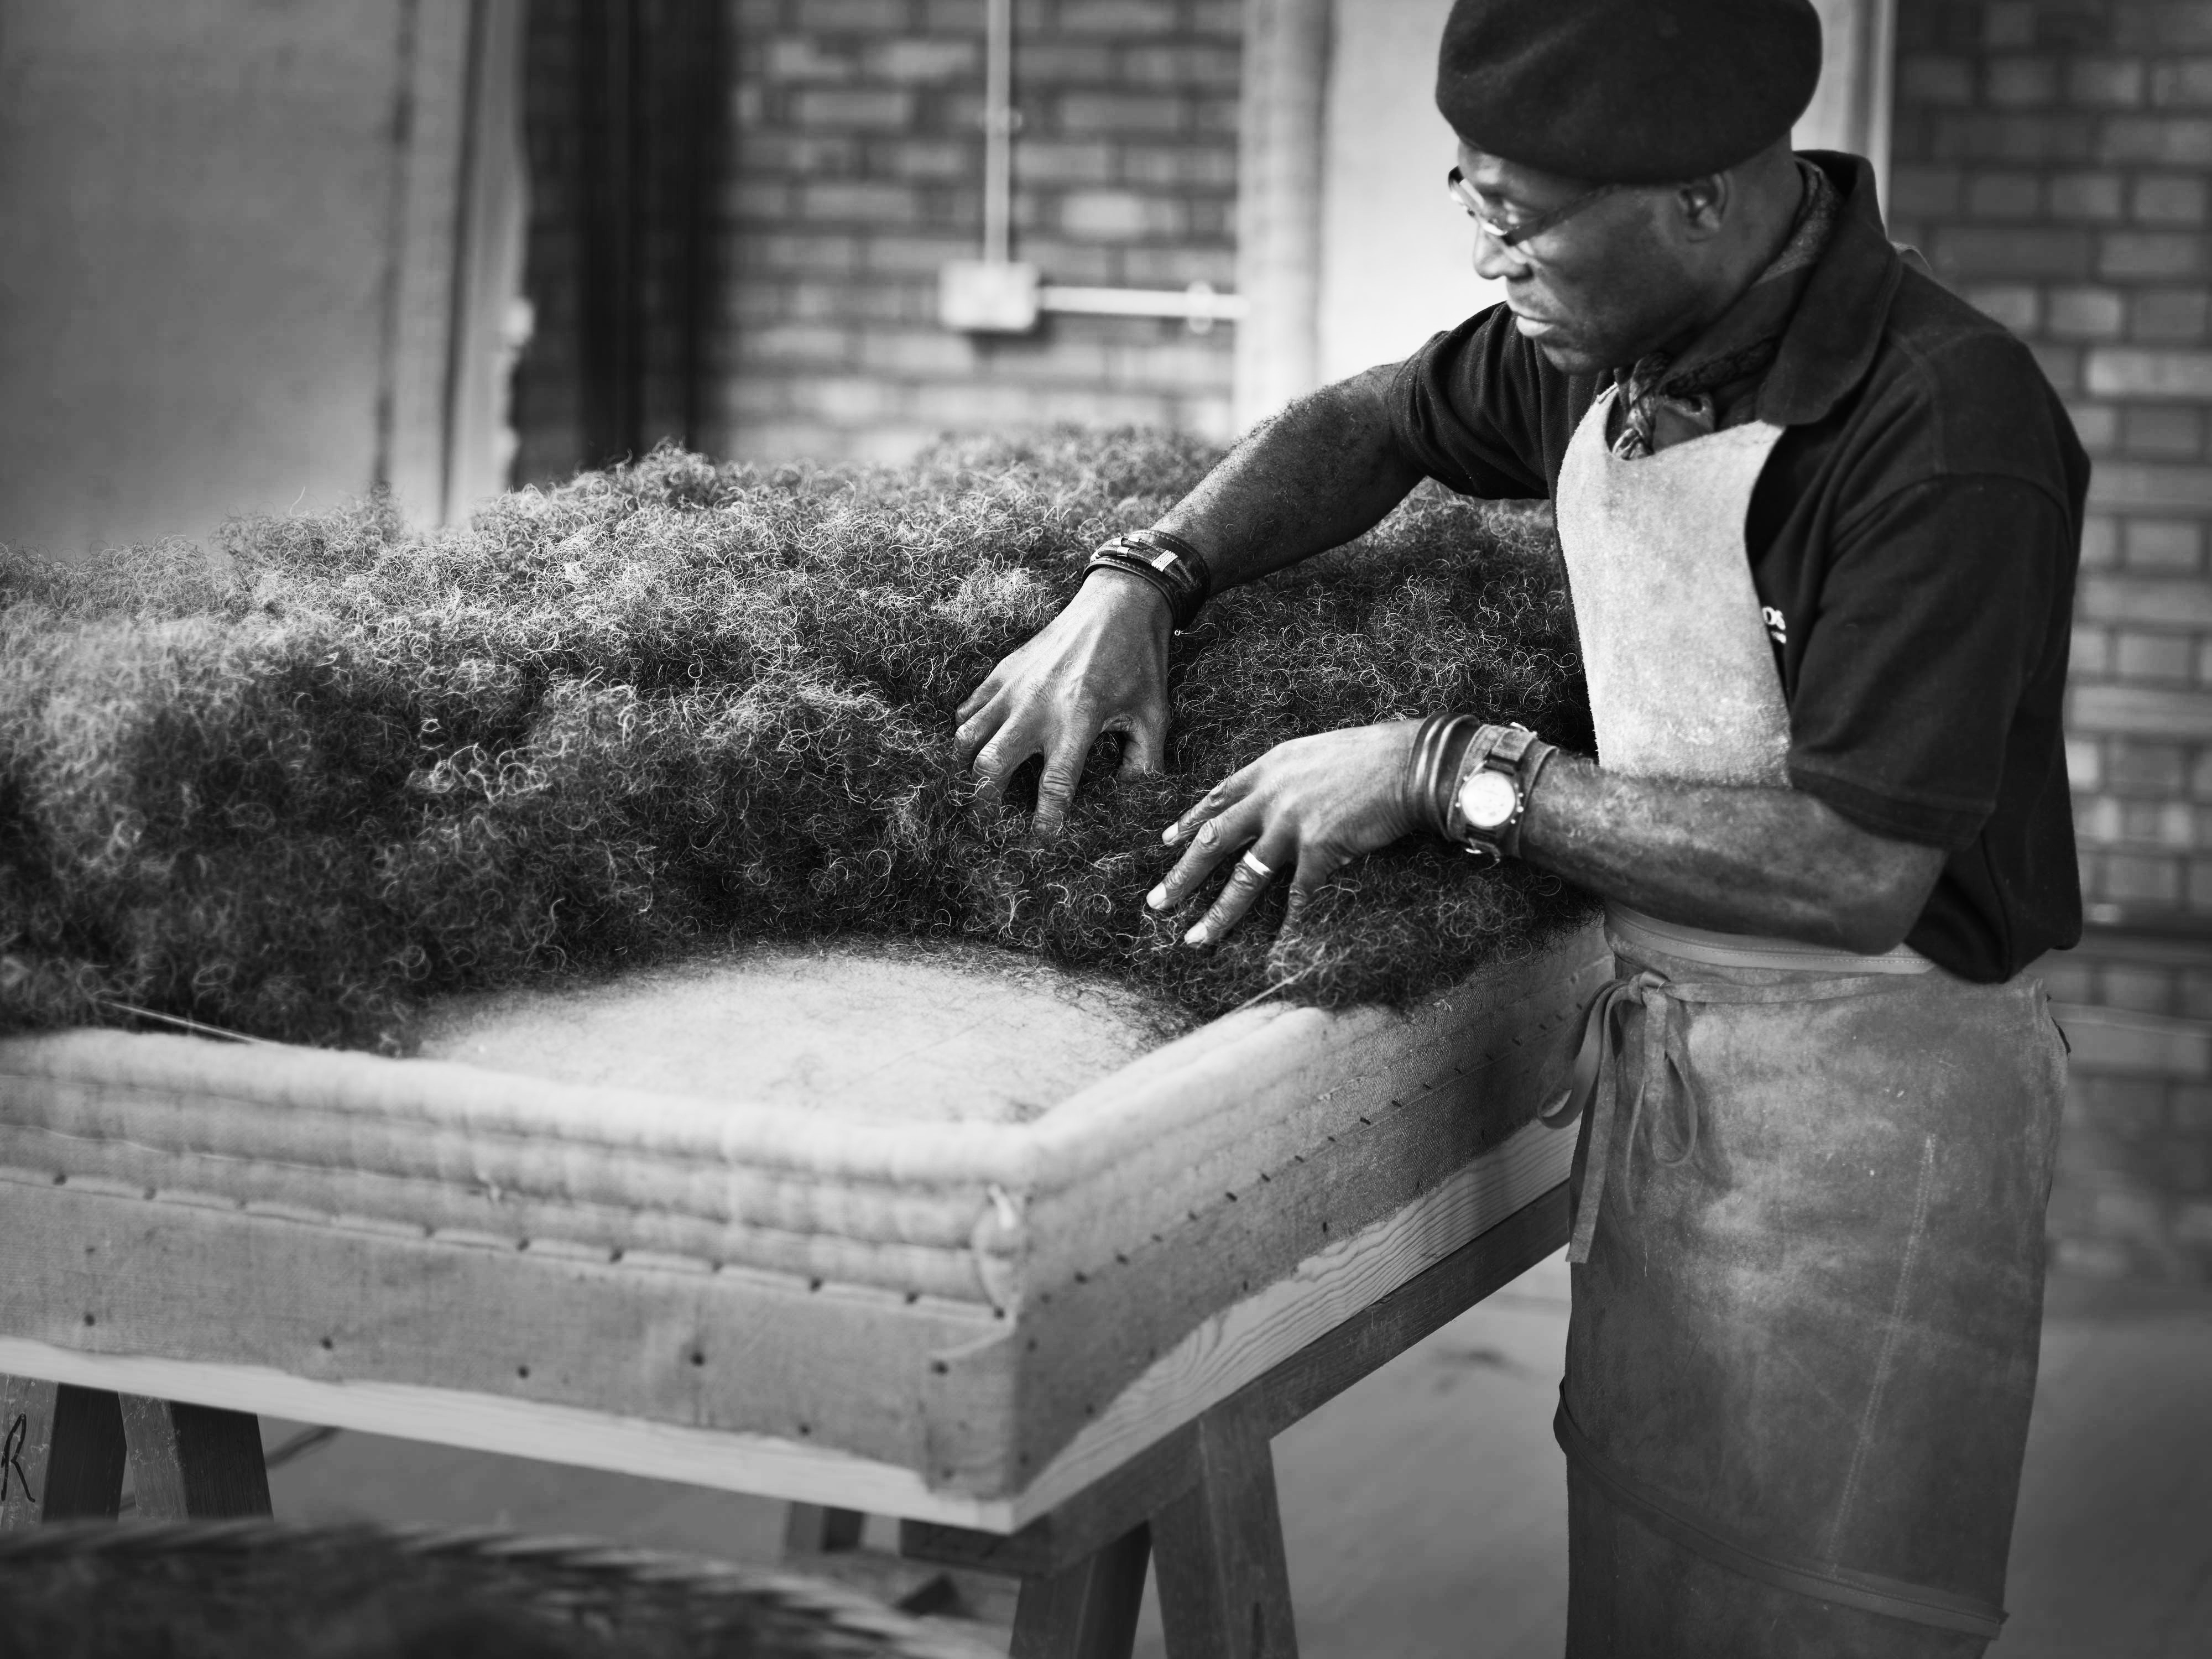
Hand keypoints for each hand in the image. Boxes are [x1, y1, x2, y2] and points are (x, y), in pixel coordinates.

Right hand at [955, 570, 1172, 833]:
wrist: (1119, 602)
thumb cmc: (1139, 662)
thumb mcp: (1154, 715)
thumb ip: (1145, 763)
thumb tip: (1129, 800)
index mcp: (1079, 719)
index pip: (1053, 784)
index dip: (1045, 821)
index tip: (1041, 843)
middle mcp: (1037, 705)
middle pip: (989, 766)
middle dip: (986, 801)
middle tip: (994, 821)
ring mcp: (1013, 686)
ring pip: (966, 737)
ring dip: (967, 768)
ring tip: (979, 786)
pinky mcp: (1002, 671)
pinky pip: (967, 709)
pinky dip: (966, 732)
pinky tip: (979, 746)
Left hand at [1148, 719, 1424, 945]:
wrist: (1411, 761)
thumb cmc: (1373, 755)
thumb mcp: (1316, 752)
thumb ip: (1290, 776)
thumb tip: (1278, 796)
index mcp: (1270, 767)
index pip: (1218, 797)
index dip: (1189, 820)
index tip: (1167, 841)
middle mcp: (1272, 795)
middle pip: (1214, 840)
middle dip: (1181, 875)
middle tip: (1156, 902)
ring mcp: (1292, 822)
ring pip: (1243, 877)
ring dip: (1218, 913)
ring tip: (1195, 939)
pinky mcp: (1320, 847)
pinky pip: (1298, 895)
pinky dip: (1289, 925)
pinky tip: (1277, 949)